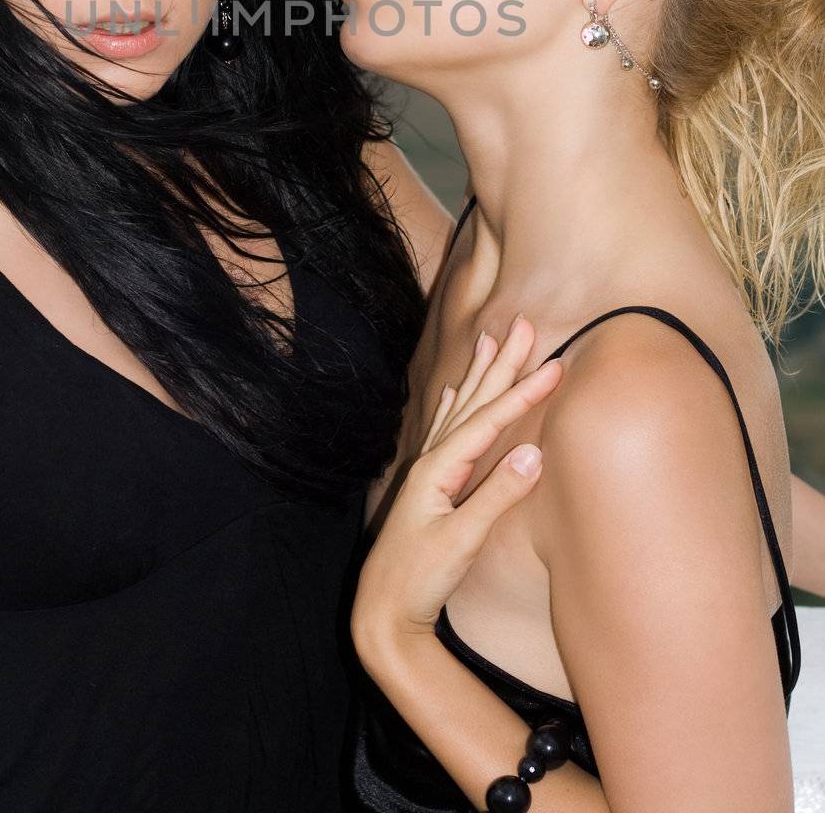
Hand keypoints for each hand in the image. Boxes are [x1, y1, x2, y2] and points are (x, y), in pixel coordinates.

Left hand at [352, 319, 562, 663]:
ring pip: (463, 411)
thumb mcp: (462, 540)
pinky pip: (447, 431)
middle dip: (503, 364)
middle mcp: (433, 461)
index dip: (524, 391)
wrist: (383, 612)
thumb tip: (534, 452)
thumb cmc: (419, 579)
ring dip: (480, 376)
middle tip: (525, 325)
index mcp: (440, 468)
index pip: (490, 421)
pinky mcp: (431, 489)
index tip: (556, 362)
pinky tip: (454, 392)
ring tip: (490, 340)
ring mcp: (430, 473)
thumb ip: (497, 496)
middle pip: (475, 402)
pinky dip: (456, 406)